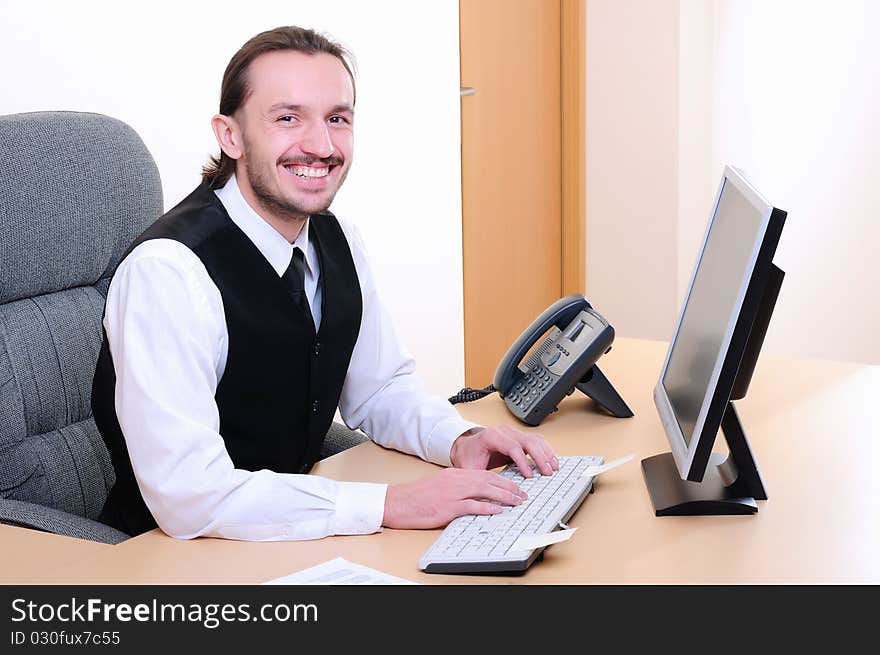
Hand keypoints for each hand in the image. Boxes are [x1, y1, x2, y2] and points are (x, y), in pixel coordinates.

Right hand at [382, 468, 526, 528]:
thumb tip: (476, 497)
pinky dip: (486, 508)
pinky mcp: (448, 507)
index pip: (484, 474)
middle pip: (488, 480)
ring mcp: (452, 493)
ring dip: (503, 496)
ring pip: (484, 490)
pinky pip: (471, 506)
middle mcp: (455, 480)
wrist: (397, 502)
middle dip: (508, 487)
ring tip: (517, 501)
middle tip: (522, 494)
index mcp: (454, 474)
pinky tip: (497, 511)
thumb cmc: (416, 497)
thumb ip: (458, 488)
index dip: (502, 480)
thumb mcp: (440, 486)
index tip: (514, 486)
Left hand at [449, 425, 558, 476]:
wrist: (466, 446)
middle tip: (547, 472)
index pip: (512, 447)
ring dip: (546, 453)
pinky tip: (551, 460)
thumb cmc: (468, 455)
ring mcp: (513, 433)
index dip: (523, 461)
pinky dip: (545, 450)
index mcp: (491, 436)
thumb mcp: (469, 468)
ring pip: (534, 439)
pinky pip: (536, 440)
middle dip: (539, 457)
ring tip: (554, 467)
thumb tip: (486, 494)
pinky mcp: (518, 437)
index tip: (529, 475)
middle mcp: (504, 432)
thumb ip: (478, 479)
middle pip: (527, 441)